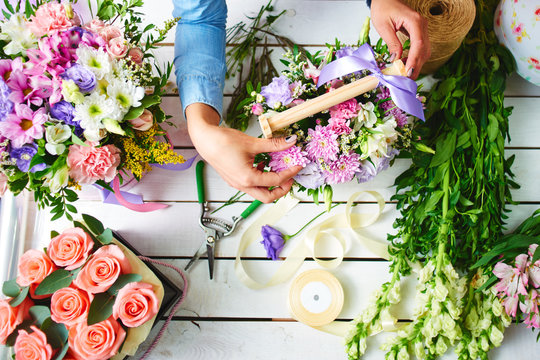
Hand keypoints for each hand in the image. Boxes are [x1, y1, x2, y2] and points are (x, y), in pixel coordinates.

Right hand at [186, 103, 301, 202]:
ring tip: (278, 168)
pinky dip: (262, 179)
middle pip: (268, 197)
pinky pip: (252, 186)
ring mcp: (237, 184)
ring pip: (260, 193)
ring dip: (271, 184)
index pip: (275, 181)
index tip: (298, 165)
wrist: (205, 140)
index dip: (290, 173)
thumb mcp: (252, 143)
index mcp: (247, 178)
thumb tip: (291, 141)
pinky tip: (263, 164)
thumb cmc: (223, 141)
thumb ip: (274, 144)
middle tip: (291, 176)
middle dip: (282, 189)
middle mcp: (242, 185)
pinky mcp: (235, 180)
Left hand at [370, 0, 430, 78]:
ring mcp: (422, 29)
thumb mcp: (383, 26)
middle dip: (416, 66)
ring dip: (416, 64)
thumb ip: (391, 42)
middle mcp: (422, 25)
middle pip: (424, 50)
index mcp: (414, 21)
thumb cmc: (383, 8)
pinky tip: (405, 65)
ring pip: (425, 51)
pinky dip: (415, 58)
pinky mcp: (419, 33)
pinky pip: (421, 48)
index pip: (418, 44)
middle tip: (406, 79)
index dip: (414, 60)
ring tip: (404, 75)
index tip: (408, 72)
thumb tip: (396, 59)